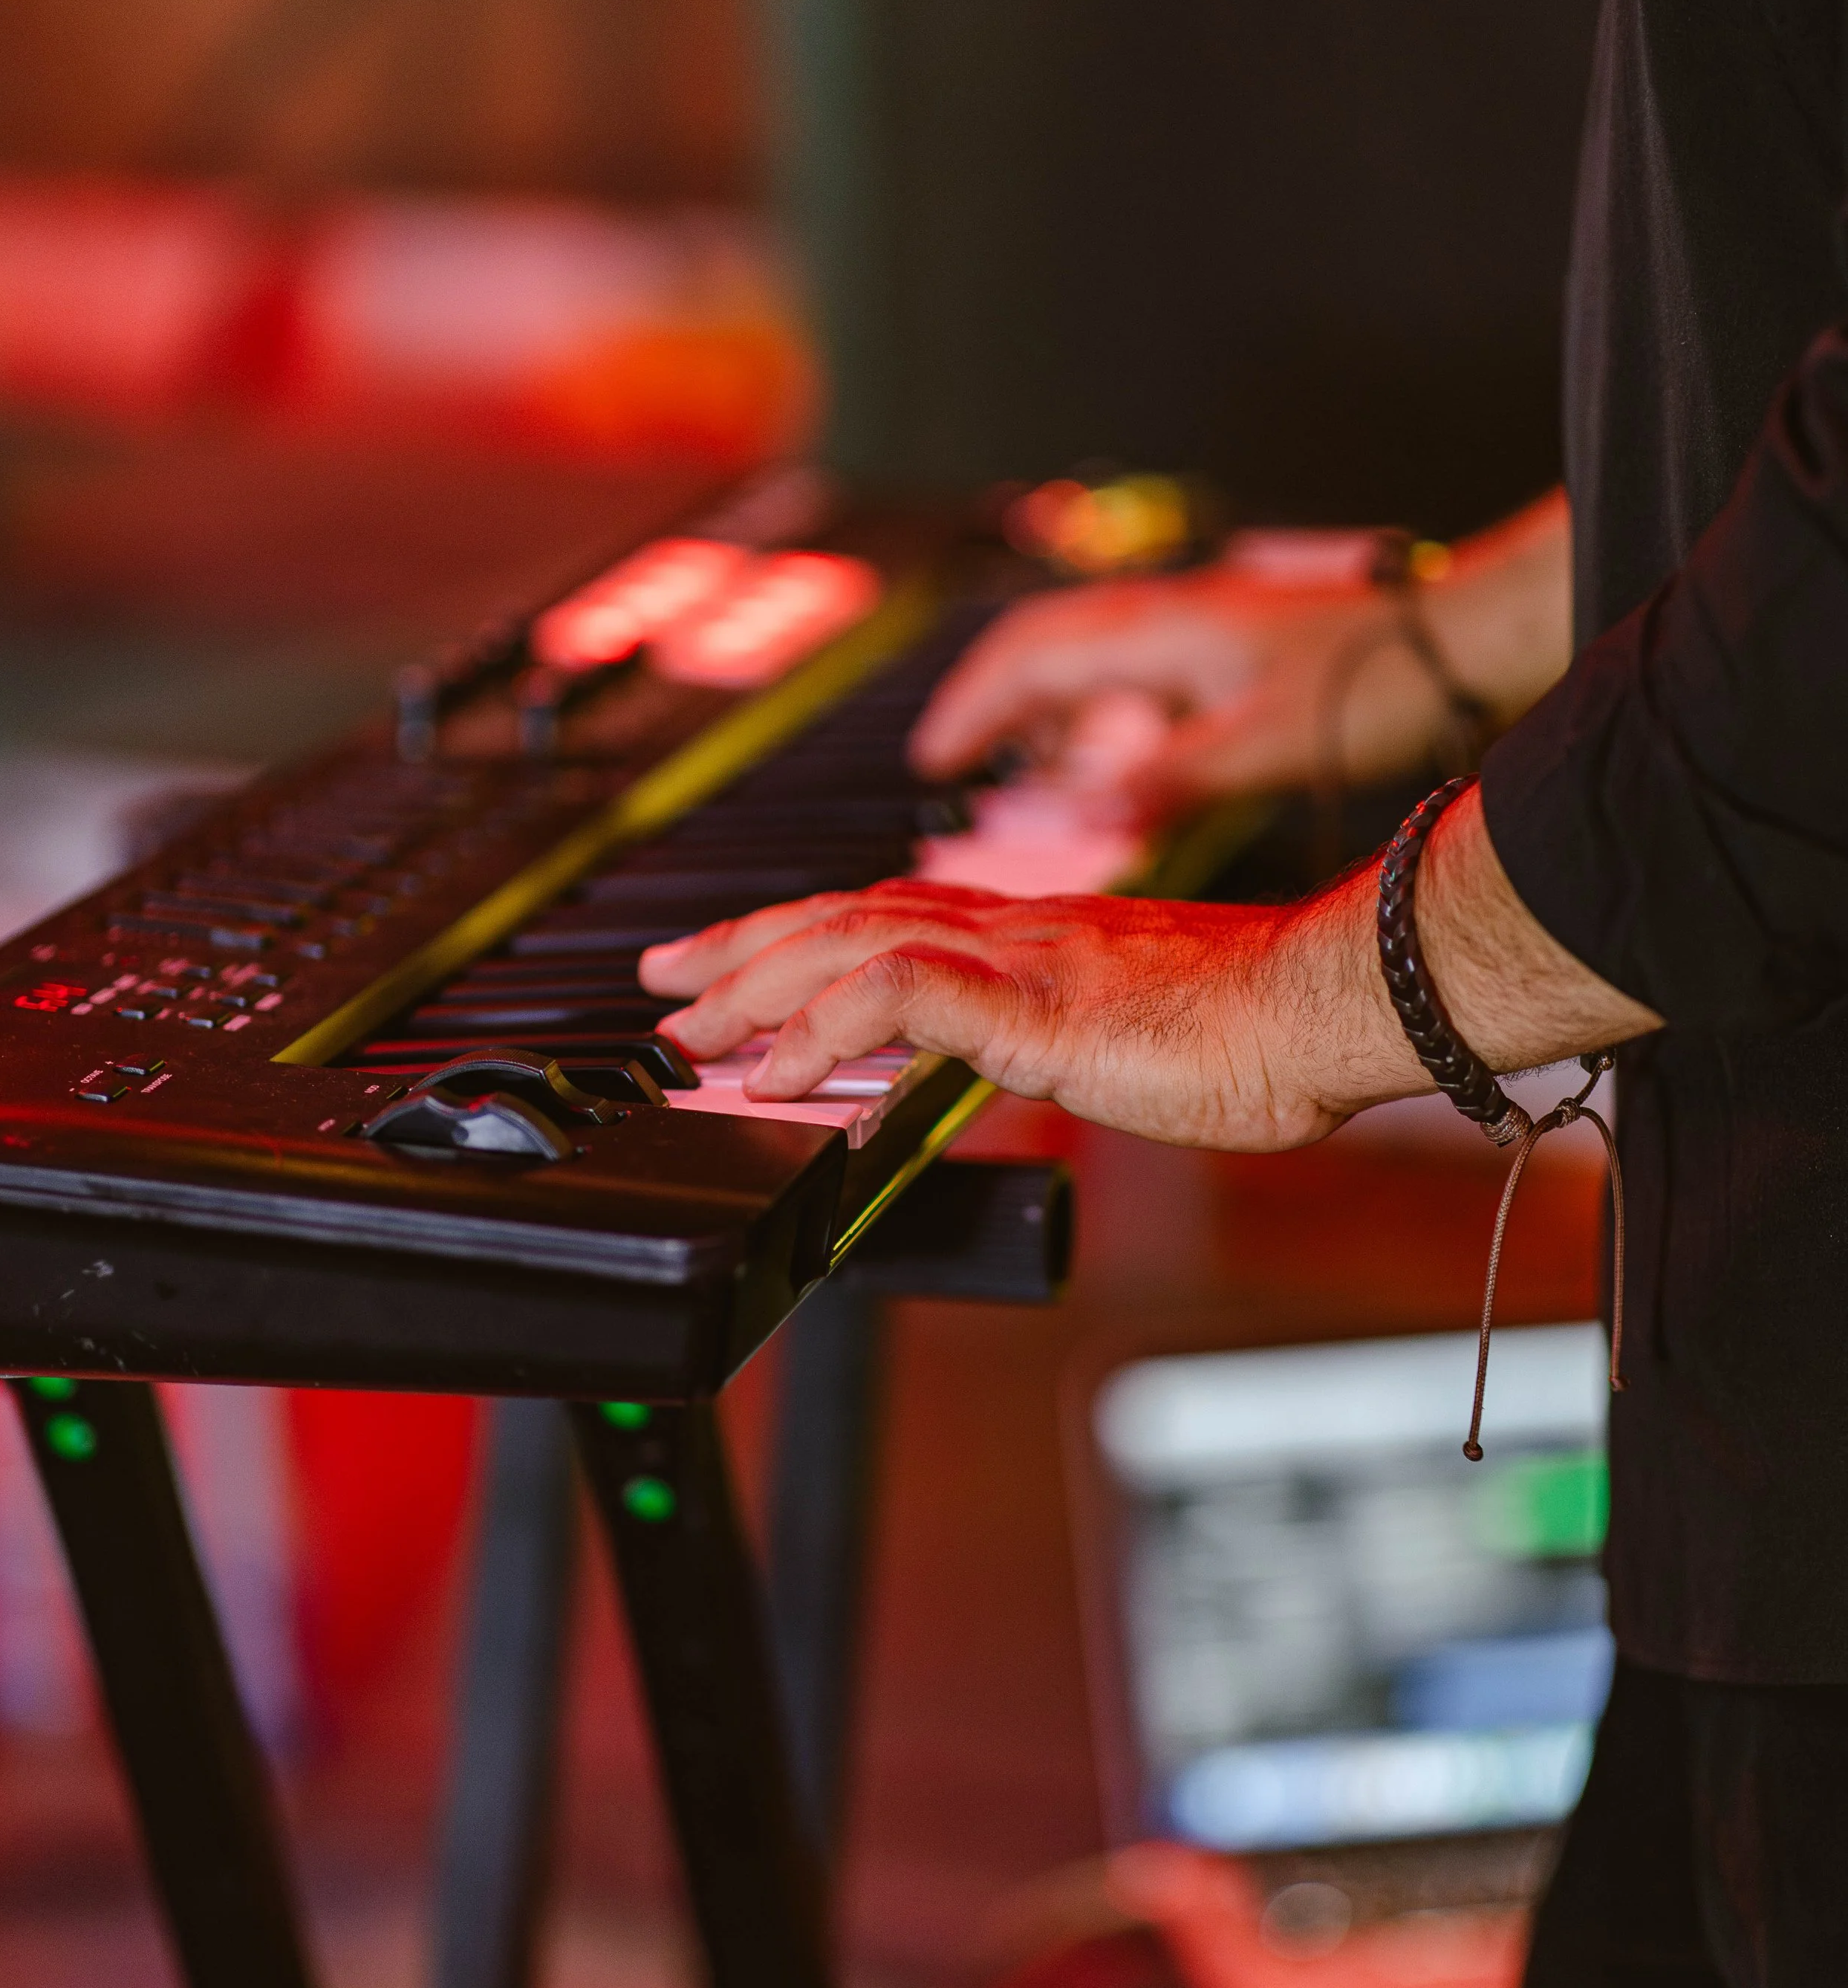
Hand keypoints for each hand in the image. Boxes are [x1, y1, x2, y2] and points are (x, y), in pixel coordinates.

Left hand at [638, 874, 1423, 1151]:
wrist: (1323, 1006)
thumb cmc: (1256, 1030)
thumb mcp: (1132, 1034)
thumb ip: (1064, 1035)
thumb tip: (1024, 1066)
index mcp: (1034, 932)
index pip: (888, 915)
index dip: (799, 935)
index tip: (732, 963)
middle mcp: (1013, 927)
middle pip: (844, 917)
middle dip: (742, 949)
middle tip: (664, 984)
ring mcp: (1019, 959)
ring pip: (849, 946)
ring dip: (756, 986)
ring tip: (689, 1030)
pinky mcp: (1034, 1005)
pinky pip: (900, 1000)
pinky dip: (824, 1030)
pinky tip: (777, 1072)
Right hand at [909, 567, 1414, 812]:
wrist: (1462, 635)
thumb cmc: (1376, 680)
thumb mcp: (1264, 743)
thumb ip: (1170, 776)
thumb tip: (1090, 810)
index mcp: (1162, 633)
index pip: (1029, 656)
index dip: (971, 708)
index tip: (934, 759)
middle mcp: (1169, 618)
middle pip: (1042, 646)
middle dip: (987, 703)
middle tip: (952, 761)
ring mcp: (1199, 626)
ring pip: (1085, 654)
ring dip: (1042, 706)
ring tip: (1019, 767)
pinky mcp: (1229, 644)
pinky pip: (1130, 668)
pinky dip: (1097, 709)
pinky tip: (1110, 753)